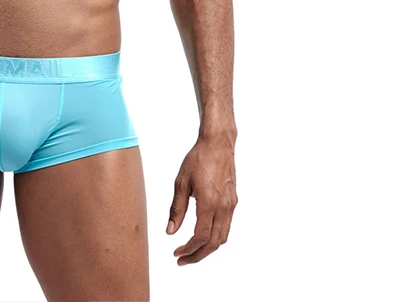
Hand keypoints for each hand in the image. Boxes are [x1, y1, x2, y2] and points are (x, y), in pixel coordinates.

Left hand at [166, 133, 237, 264]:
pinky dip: (216, 238)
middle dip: (198, 256)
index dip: (188, 249)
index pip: (201, 237)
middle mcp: (223, 208)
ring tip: (192, 252)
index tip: (176, 253)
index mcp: (209, 203)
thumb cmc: (198, 159)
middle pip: (213, 243)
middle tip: (182, 260)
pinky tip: (203, 236)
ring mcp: (230, 206)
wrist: (218, 144)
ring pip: (222, 238)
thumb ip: (176, 209)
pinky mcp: (233, 202)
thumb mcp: (181, 182)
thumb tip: (170, 231)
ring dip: (207, 249)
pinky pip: (226, 227)